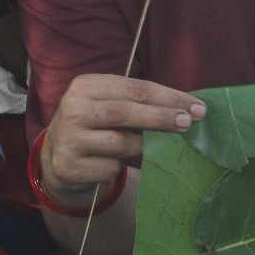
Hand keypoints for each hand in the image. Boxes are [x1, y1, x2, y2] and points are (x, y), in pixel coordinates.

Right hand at [40, 74, 205, 204]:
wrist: (57, 156)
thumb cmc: (97, 125)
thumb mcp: (110, 105)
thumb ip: (140, 104)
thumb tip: (188, 110)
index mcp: (85, 85)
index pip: (134, 88)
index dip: (168, 96)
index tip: (197, 107)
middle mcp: (72, 108)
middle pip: (124, 111)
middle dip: (161, 117)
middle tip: (189, 123)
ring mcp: (67, 138)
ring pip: (120, 143)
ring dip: (140, 147)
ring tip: (144, 148)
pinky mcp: (68, 166)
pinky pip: (110, 169)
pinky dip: (118, 168)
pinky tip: (110, 165)